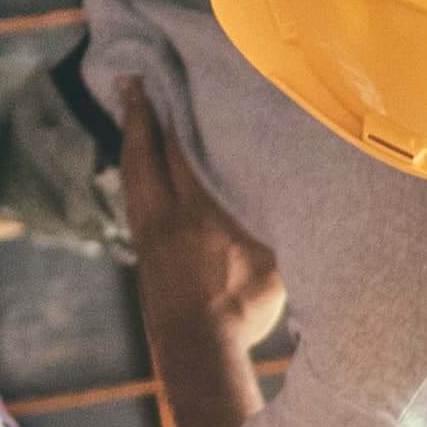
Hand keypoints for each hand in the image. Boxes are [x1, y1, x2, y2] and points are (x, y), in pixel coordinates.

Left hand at [120, 82, 284, 353]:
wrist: (198, 348)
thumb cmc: (243, 307)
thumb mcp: (274, 260)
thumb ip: (277, 220)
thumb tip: (298, 189)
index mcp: (202, 209)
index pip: (182, 148)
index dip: (174, 113)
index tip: (169, 79)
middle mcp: (168, 213)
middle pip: (148, 151)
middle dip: (141, 113)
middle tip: (131, 78)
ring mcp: (149, 231)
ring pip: (133, 172)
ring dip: (131, 137)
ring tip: (128, 107)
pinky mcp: (143, 249)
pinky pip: (134, 196)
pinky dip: (133, 170)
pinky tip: (135, 163)